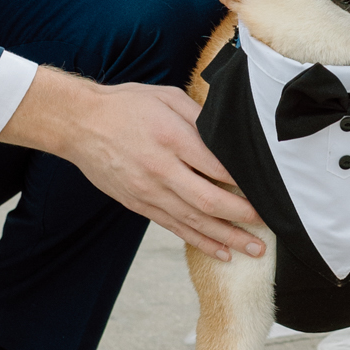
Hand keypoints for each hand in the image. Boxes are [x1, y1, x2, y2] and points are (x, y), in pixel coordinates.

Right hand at [0, 68, 265, 260]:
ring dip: (227, 238)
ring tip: (254, 249)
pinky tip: (220, 251)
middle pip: (210, 201)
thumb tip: (229, 138)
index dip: (245, 183)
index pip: (218, 167)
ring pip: (194, 222)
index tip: (267, 190)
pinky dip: (199, 241)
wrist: (80, 124)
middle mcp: (162, 169)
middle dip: (243, 216)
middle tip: (270, 224)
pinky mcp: (139, 205)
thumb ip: (200, 117)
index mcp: (173, 138)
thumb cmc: (126, 105)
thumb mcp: (167, 98)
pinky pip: (174, 227)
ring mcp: (149, 191)